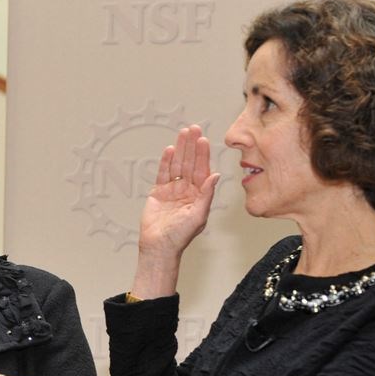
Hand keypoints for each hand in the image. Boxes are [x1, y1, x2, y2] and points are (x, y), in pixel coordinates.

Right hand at [132, 125, 219, 296]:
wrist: (159, 246)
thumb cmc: (180, 236)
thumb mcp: (198, 215)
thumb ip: (206, 195)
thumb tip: (215, 175)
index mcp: (199, 195)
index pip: (202, 170)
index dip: (202, 154)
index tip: (203, 139)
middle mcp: (187, 190)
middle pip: (190, 163)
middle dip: (191, 146)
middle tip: (193, 129)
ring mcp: (173, 190)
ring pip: (177, 165)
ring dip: (180, 149)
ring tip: (182, 133)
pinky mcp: (159, 192)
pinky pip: (163, 173)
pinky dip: (166, 162)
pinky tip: (170, 150)